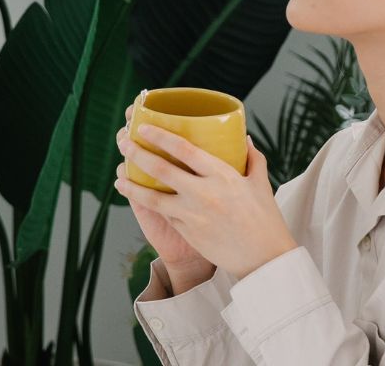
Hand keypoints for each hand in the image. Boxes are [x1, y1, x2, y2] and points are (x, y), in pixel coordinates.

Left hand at [114, 109, 298, 280]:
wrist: (262, 257)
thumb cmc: (265, 218)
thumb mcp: (261, 183)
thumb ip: (252, 158)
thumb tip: (245, 139)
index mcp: (223, 176)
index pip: (185, 149)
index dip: (161, 136)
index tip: (144, 128)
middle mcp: (204, 193)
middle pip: (162, 169)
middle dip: (138, 153)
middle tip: (124, 142)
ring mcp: (192, 215)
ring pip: (153, 197)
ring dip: (132, 185)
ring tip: (120, 176)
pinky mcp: (187, 232)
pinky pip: (164, 214)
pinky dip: (149, 204)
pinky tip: (140, 198)